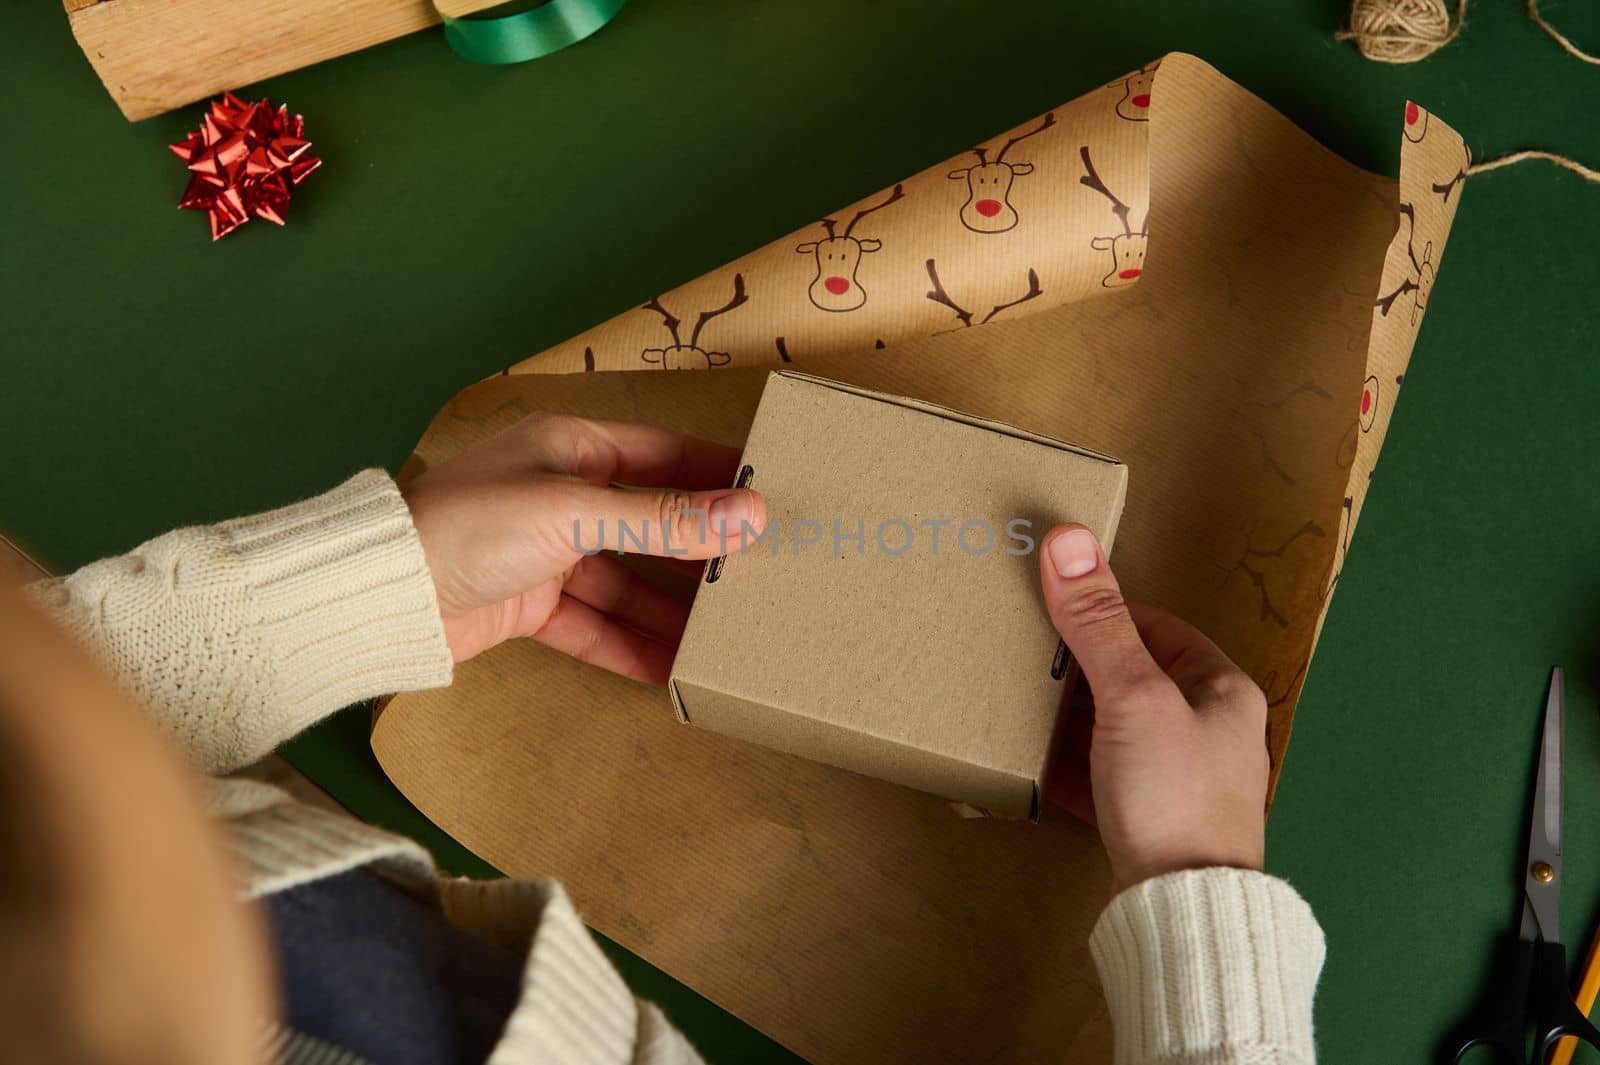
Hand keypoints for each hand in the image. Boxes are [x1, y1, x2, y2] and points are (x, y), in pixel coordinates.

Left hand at [401, 412, 765, 677]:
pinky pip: (597, 626)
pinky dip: (633, 647)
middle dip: (704, 553)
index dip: (718, 477)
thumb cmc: (471, 524)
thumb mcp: (575, 511)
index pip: (665, 456)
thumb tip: (751, 514)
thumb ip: (662, 519)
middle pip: (652, 525)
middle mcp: (565, 496)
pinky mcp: (532, 606)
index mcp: (572, 448)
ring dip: (675, 610)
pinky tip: (677, 670)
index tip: (777, 498)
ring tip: (732, 635)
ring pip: (629, 583)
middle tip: (768, 576)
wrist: (383, 593)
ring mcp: (549, 554)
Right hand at [1039, 524, 1268, 893]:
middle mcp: (1211, 732)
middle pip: (1136, 679)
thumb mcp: (1131, 696)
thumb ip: (1097, 623)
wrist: (1181, 908)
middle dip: (1083, 669)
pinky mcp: (1152, 821)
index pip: (1159, 628)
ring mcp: (1182, 780)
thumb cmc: (1175, 796)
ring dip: (1075, 719)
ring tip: (1026, 706)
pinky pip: (1105, 779)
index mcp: (1223, 692)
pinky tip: (1039, 766)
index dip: (1107, 614)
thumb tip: (1068, 541)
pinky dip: (1072, 768)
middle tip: (1032, 657)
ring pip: (1118, 729)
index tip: (1057, 608)